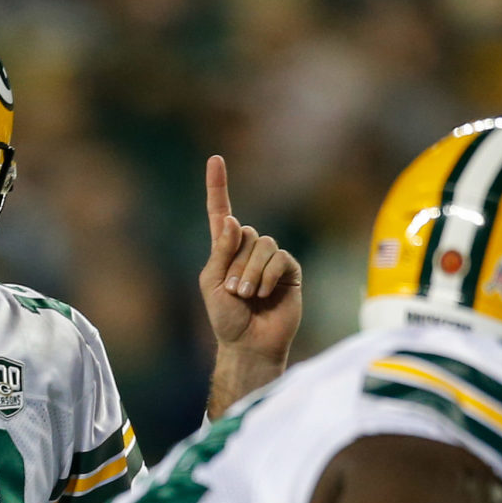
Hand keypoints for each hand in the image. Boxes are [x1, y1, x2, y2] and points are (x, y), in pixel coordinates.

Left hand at [199, 155, 300, 416]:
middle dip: (235, 263)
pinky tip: (264, 294)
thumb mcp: (212, 283)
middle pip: (244, 233)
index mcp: (224, 249)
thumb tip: (231, 220)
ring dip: (250, 272)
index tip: (215, 159)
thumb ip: (220, 251)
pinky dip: (267, 275)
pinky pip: (280, 257)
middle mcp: (247, 249)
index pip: (221, 212)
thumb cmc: (225, 317)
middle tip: (233, 291)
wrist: (249, 343)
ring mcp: (269, 258)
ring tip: (246, 296)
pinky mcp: (289, 269)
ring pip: (262, 244)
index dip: (218, 186)